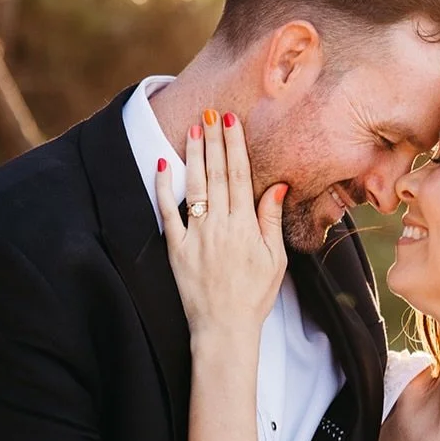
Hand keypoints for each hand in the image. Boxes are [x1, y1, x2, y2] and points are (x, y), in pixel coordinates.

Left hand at [156, 110, 286, 336]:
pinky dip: (164, 189)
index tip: (231, 121)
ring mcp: (196, 236)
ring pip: (194, 187)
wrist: (225, 328)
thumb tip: (277, 186)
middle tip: (210, 112)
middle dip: (214, 140)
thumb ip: (271, 220)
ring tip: (192, 128)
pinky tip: (163, 165)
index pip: (239, 176)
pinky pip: (167, 214)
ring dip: (193, 155)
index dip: (234, 146)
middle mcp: (220, 225)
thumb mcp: (275, 259)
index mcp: (246, 226)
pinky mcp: (176, 249)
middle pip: (216, 174)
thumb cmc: (254, 296)